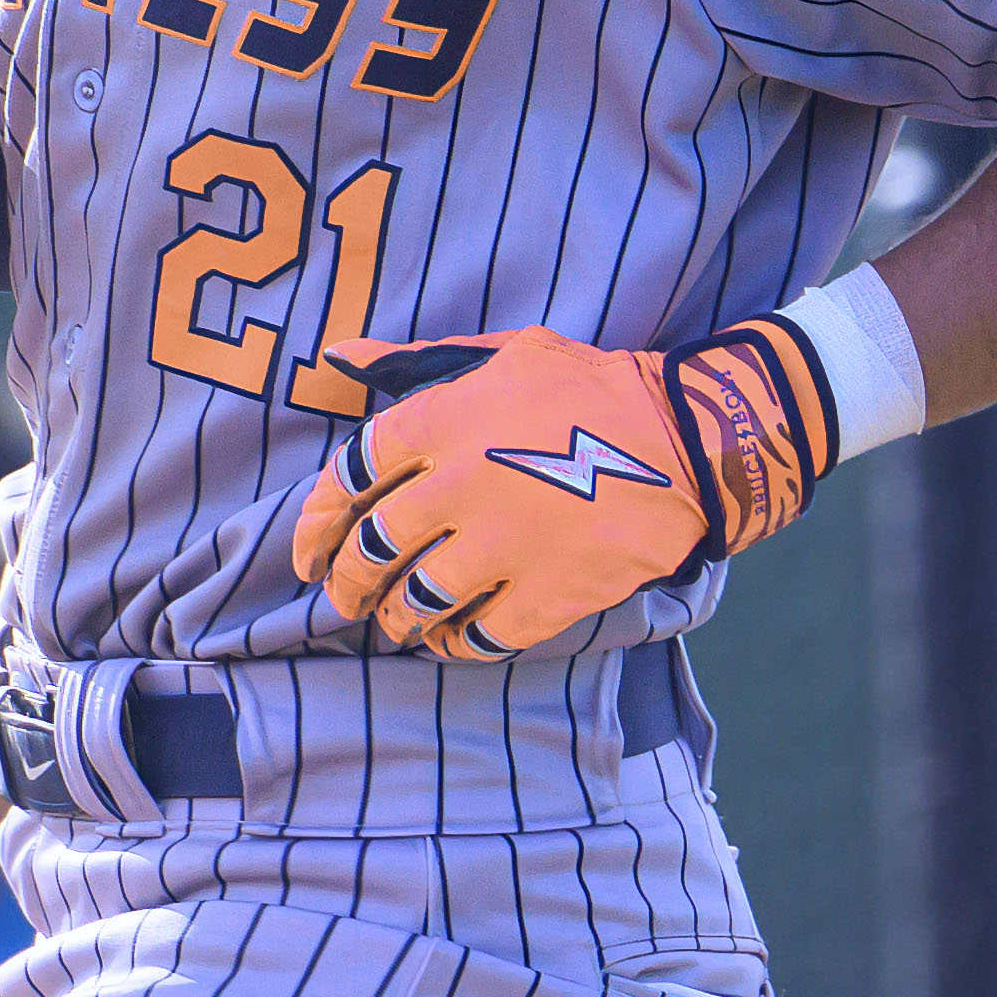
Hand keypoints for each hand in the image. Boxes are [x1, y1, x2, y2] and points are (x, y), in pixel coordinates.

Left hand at [290, 320, 842, 661]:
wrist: (687, 440)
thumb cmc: (592, 388)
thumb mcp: (504, 352)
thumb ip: (413, 361)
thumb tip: (336, 355)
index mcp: (442, 421)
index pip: (347, 477)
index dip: (317, 521)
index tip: (309, 550)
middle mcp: (459, 485)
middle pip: (371, 550)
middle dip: (347, 583)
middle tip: (345, 599)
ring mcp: (501, 546)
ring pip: (415, 601)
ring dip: (396, 618)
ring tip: (397, 621)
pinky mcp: (543, 595)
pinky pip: (474, 637)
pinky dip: (451, 644)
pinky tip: (449, 639)